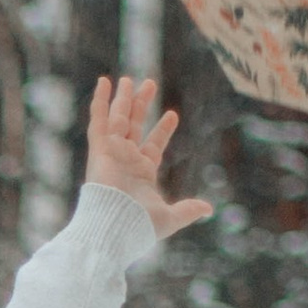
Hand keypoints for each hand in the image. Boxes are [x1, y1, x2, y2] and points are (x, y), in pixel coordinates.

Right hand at [83, 73, 210, 238]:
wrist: (115, 228)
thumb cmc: (139, 225)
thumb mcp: (170, 218)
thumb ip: (187, 210)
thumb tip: (208, 210)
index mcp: (142, 173)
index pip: (153, 144)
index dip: (163, 129)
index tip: (173, 114)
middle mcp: (125, 160)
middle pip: (134, 126)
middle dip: (141, 105)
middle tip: (150, 83)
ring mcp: (112, 153)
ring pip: (117, 119)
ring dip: (123, 99)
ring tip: (128, 78)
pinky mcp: (100, 149)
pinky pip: (99, 121)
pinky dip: (100, 102)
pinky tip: (104, 82)